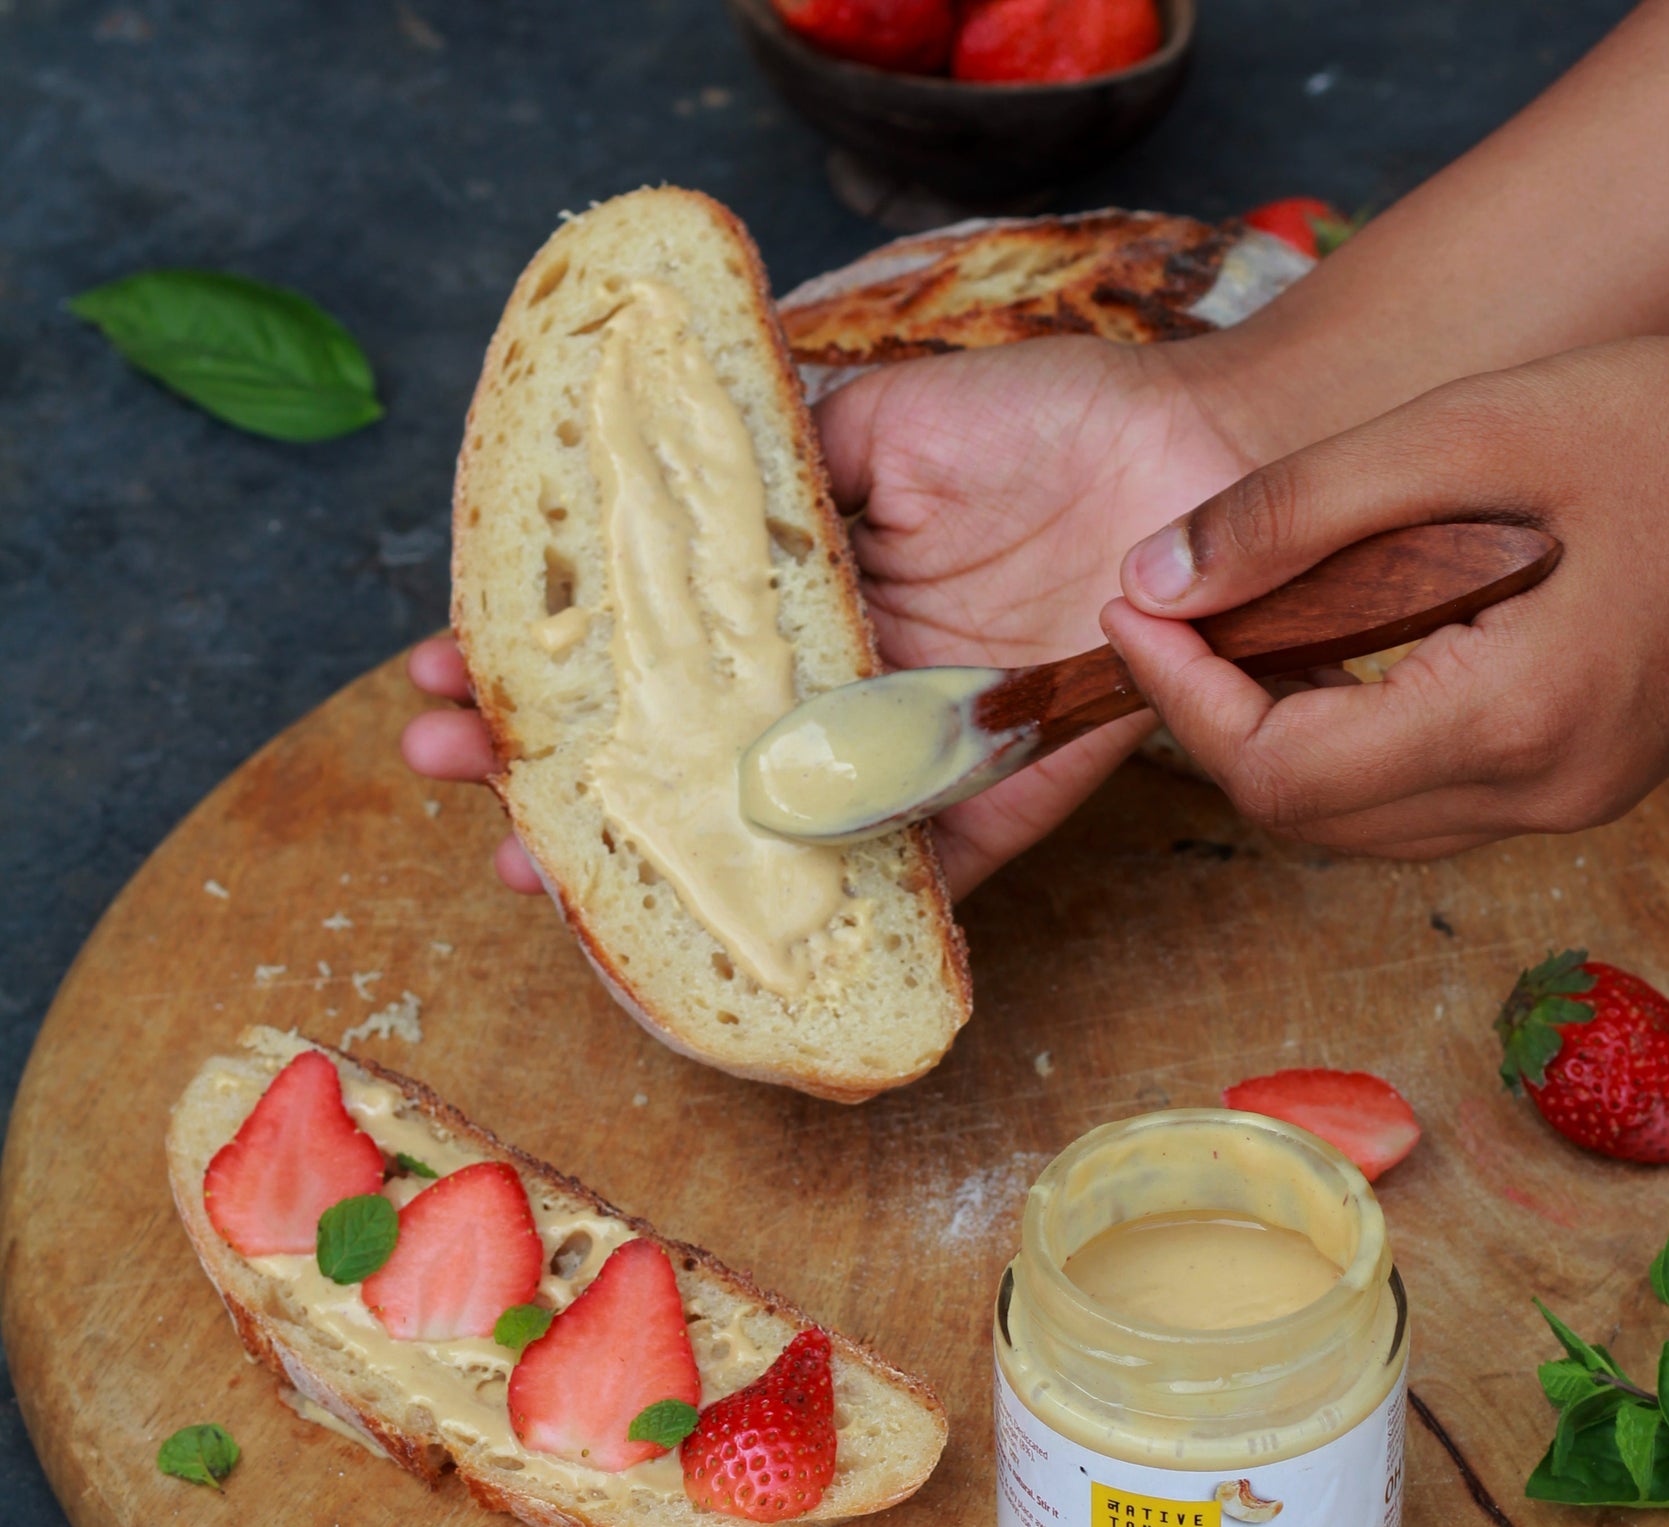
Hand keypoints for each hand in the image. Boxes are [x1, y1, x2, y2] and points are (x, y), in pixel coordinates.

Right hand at [399, 333, 1249, 896]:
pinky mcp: (980, 811)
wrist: (1197, 475)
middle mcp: (832, 683)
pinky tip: (716, 942)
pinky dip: (818, 921)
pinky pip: (897, 884)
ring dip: (643, 855)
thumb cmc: (1052, 423)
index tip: (444, 665)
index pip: (649, 640)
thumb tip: (665, 456)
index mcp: (803, 594)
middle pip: (676, 744)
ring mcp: (896, 755)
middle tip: (444, 769)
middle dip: (553, 760)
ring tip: (525, 863)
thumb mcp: (893, 415)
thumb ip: (785, 450)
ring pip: (752, 828)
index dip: (549, 656)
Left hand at [1105, 333, 1668, 858]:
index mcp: (1513, 722)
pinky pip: (1417, 803)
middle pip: (1304, 818)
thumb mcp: (1481, 431)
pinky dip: (1346, 743)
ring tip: (1241, 627)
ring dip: (1274, 740)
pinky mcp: (1576, 788)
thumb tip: (1158, 574)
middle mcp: (1535, 798)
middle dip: (1212, 724)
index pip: (1278, 772)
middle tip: (1173, 616)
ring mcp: (1563, 808)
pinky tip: (1333, 652)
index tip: (1131, 609)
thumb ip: (1304, 507)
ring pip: (1354, 826)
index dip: (1179, 700)